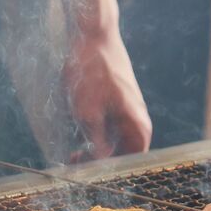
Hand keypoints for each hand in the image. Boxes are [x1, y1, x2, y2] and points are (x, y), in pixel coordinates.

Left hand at [63, 29, 151, 160]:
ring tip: (74, 153)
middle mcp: (136, 117)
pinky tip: (78, 133)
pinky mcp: (116, 99)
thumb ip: (96, 143)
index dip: (112, 171)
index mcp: (137, 124)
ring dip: (96, 147)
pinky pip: (109, 124)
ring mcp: (127, 107)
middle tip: (76, 163)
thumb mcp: (87, 114)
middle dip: (101, 161)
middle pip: (124, 151)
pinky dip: (95, 132)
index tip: (90, 175)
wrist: (93, 35)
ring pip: (115, 138)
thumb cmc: (92, 73)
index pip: (132, 160)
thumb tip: (99, 166)